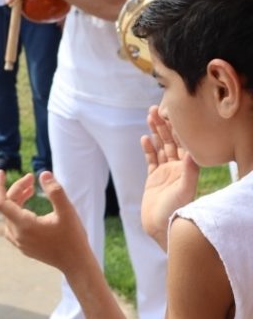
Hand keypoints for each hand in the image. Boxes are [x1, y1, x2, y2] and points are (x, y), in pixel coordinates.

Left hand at [0, 170, 88, 273]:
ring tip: (32, 190)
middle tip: (32, 178)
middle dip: (18, 189)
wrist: (77, 265)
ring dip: (18, 200)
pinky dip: (18, 213)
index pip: (1, 202)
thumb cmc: (73, 238)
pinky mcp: (24, 247)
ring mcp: (19, 243)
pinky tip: (29, 208)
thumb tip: (43, 174)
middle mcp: (17, 235)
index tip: (1, 172)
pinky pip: (13, 225)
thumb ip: (55, 191)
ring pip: (10, 215)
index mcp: (24, 225)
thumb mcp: (68, 212)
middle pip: (8, 206)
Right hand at [140, 107, 198, 249]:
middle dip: (163, 126)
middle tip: (155, 110)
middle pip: (170, 142)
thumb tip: (192, 153)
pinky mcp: (154, 178)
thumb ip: (188, 172)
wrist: (161, 226)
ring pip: (160, 147)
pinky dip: (148, 148)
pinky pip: (151, 159)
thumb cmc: (175, 211)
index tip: (172, 114)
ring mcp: (165, 172)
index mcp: (186, 169)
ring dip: (155, 132)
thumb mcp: (184, 191)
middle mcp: (177, 168)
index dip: (177, 129)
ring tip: (149, 117)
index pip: (183, 144)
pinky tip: (144, 138)